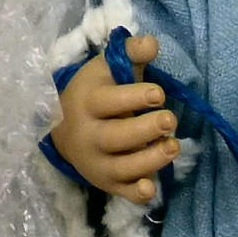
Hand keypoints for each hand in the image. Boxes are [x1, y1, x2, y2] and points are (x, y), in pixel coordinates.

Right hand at [51, 34, 177, 201]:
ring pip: (122, 168)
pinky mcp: (107, 183)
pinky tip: (151, 188)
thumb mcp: (107, 68)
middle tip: (169, 120)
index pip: (109, 102)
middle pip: (115, 137)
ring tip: (173, 146)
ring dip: (150, 160)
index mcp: (87, 103)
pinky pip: (122, 193)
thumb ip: (130, 52)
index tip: (157, 94)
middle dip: (145, 129)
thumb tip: (152, 43)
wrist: (63, 129)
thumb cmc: (96, 92)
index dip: (134, 98)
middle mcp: (89, 136)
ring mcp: (97, 163)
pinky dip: (137, 193)